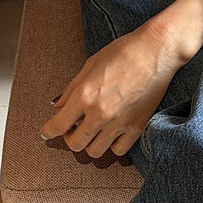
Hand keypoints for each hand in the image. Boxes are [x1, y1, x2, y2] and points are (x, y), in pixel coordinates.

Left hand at [39, 19, 188, 158]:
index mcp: (85, 95)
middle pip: (75, 143)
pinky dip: (112, 145)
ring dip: (90, 142)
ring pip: (95, 151)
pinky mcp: (137, 126)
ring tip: (93, 130)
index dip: (48, 131)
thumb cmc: (124, 51)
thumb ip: (72, 89)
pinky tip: (112, 133)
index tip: (46, 132)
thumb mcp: (90, 65)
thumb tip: (58, 106)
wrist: (156, 51)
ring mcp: (119, 123)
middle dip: (69, 137)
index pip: (58, 125)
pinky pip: (118, 150)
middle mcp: (100, 113)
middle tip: (72, 128)